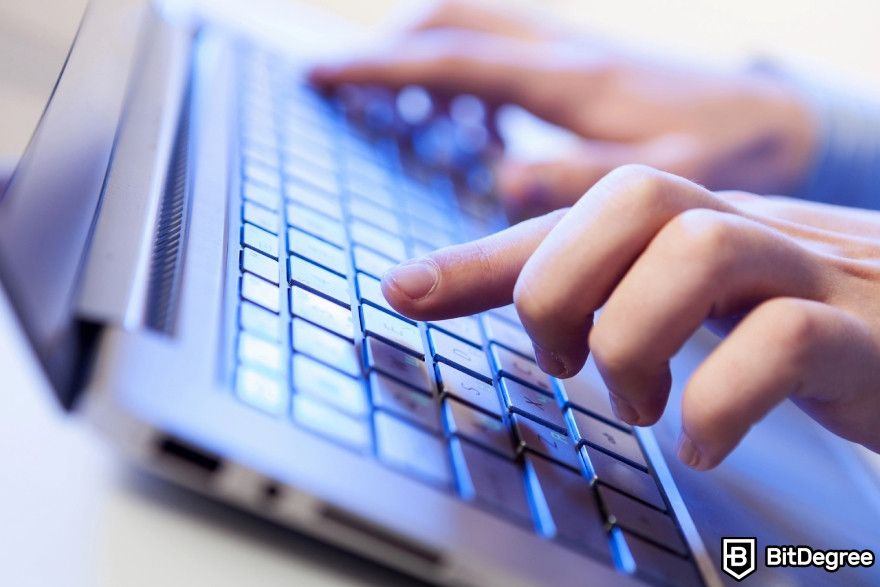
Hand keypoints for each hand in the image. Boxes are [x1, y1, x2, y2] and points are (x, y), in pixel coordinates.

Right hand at [310, 1, 818, 219]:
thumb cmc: (727, 153)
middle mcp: (564, 51)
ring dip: (425, 50)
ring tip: (393, 96)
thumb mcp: (665, 180)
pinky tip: (474, 122)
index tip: (322, 73)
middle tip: (338, 77)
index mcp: (569, 80)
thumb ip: (584, 182)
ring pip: (478, 25)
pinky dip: (468, 72)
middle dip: (388, 45)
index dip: (380, 67)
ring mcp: (574, 50)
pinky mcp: (585, 63)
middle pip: (455, 21)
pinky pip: (507, 48)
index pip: (453, 59)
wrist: (780, 119)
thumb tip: (505, 182)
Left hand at [380, 164, 879, 469]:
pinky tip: (703, 439)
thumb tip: (483, 305)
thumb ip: (596, 297)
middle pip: (634, 195)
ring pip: (702, 247)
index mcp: (690, 226)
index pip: (575, 214)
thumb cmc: (802, 319)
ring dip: (636, 338)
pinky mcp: (861, 333)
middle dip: (567, 285)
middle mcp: (743, 231)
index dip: (480, 255)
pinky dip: (722, 396)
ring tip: (637, 401)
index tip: (405, 294)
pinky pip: (786, 339)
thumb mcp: (690, 302)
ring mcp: (806, 273)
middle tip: (567, 360)